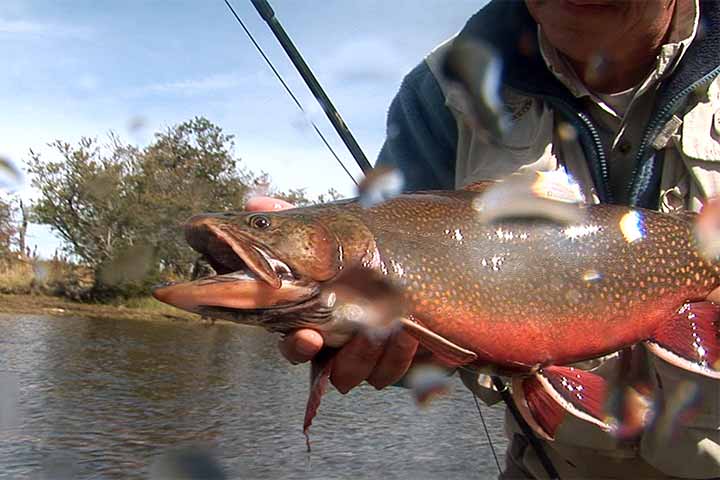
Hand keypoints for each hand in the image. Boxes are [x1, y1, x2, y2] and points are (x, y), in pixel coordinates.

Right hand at [246, 195, 419, 391]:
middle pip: (330, 369)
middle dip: (345, 358)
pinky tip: (409, 332)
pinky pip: (392, 373)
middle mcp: (339, 344)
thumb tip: (254, 203)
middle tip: (362, 335)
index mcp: (316, 320)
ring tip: (390, 322)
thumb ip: (293, 220)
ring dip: (374, 351)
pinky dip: (400, 355)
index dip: (299, 347)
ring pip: (361, 373)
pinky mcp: (395, 363)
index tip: (309, 336)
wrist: (420, 266)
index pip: (296, 345)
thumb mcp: (331, 233)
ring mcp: (367, 357)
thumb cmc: (366, 254)